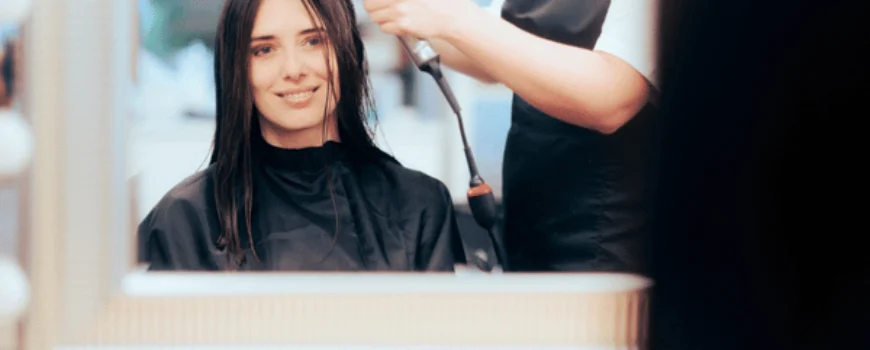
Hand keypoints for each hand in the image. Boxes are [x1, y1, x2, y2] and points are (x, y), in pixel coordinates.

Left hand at [363, 0, 477, 39]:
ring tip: (393, 16)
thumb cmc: (437, 1)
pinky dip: (390, 27)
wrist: (451, 16)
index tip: (379, 2)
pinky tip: (399, 23)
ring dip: (382, 18)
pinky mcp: (404, 25)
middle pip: (369, 5)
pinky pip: (385, 28)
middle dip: (374, 8)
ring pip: (375, 18)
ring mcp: (400, 11)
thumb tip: (382, 2)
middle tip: (383, 9)